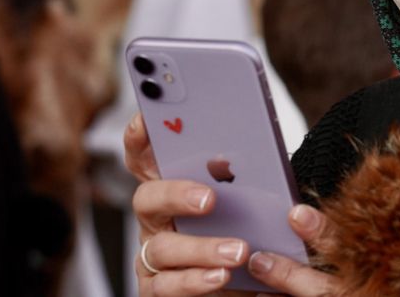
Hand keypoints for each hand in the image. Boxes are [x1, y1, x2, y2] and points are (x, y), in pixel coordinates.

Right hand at [124, 113, 342, 295]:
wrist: (246, 281)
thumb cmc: (243, 231)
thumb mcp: (246, 201)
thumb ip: (242, 179)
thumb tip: (259, 154)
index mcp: (170, 188)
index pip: (144, 157)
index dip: (139, 138)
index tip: (147, 120)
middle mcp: (155, 219)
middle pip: (147, 198)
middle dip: (175, 194)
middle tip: (210, 198)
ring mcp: (152, 255)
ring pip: (162, 248)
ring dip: (202, 248)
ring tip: (238, 250)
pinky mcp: (156, 288)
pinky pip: (167, 286)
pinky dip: (195, 281)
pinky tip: (222, 276)